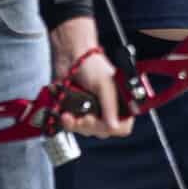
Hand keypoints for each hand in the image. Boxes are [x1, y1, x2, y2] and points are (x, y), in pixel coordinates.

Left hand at [53, 22, 132, 137]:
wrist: (70, 57)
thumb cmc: (91, 64)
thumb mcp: (105, 85)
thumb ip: (110, 106)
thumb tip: (114, 126)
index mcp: (121, 103)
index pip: (122, 127)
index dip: (111, 127)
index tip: (100, 122)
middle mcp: (107, 109)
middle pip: (102, 131)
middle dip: (89, 125)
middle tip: (83, 117)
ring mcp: (91, 112)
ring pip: (86, 130)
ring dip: (76, 124)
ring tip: (68, 114)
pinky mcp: (77, 112)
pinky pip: (73, 126)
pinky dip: (68, 122)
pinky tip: (64, 114)